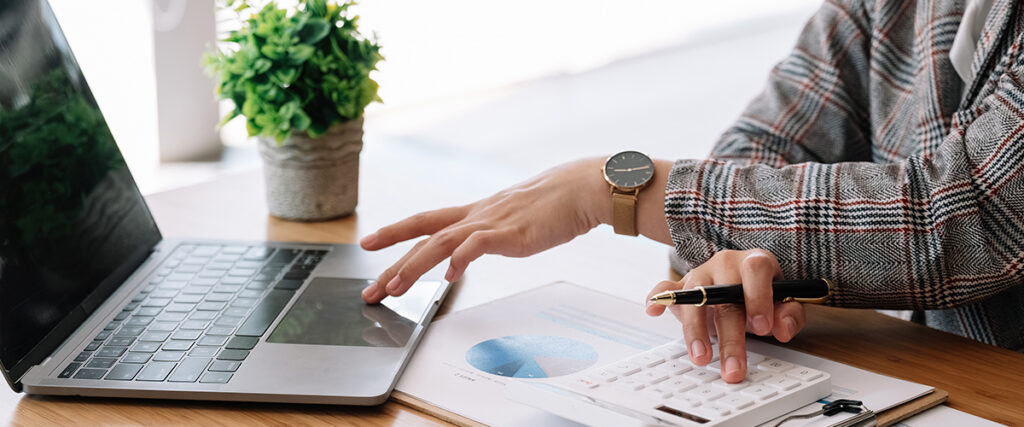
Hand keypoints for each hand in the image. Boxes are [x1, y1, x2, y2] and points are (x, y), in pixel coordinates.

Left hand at [359, 158, 610, 302]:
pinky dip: (460, 261)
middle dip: (392, 262)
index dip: (394, 231)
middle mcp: (476, 215)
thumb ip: (493, 233)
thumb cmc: (554, 205)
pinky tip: (449, 277)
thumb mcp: (514, 218)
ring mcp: (491, 222)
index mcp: (476, 212)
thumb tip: (481, 246)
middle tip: (370, 289)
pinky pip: (477, 246)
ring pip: (440, 243)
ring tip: (394, 288)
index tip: (369, 243)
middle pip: (423, 236)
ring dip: (413, 267)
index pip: (425, 220)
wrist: (581, 189)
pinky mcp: (509, 233)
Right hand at [645, 249, 804, 382]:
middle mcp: (725, 263)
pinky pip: (665, 287)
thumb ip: (788, 315)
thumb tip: (782, 329)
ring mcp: (700, 274)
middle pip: (723, 297)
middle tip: (733, 368)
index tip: (762, 327)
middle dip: (729, 337)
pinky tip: (652, 310)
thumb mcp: (783, 303)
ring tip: (700, 358)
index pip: (755, 270)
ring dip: (695, 331)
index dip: (758, 297)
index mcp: (753, 262)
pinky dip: (657, 297)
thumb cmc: (762, 294)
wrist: (740, 281)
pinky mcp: (681, 285)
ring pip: (693, 298)